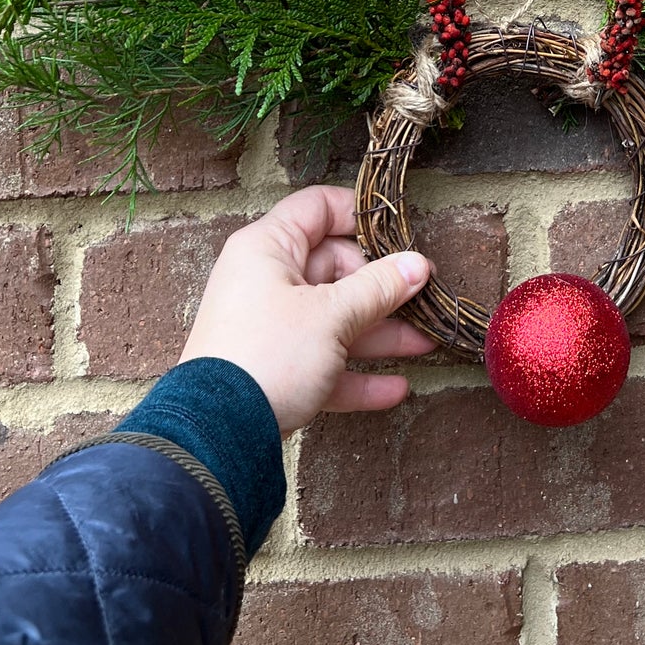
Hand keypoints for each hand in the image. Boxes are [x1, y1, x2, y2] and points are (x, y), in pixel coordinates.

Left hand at [180, 185, 435, 433]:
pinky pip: (325, 365)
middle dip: (383, 287)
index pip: (317, 208)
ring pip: (335, 320)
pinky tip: (396, 388)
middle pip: (335, 268)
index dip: (360, 215)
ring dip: (381, 333)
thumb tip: (417, 264)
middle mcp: (267, 282)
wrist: (218, 435)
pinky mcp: (277, 372)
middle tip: (423, 297)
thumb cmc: (267, 355)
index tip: (401, 234)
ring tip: (427, 342)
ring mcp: (271, 329)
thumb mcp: (331, 315)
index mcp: (268, 249)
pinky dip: (358, 375)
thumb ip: (378, 288)